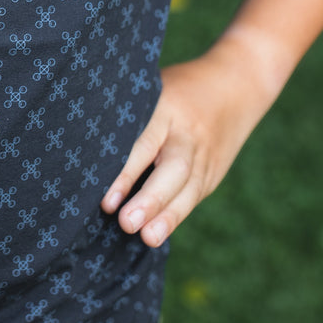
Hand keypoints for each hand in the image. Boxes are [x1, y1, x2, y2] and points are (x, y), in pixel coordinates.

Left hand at [100, 39, 277, 246]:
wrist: (238, 85)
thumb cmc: (176, 86)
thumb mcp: (154, 87)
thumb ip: (129, 112)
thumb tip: (84, 144)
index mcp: (167, 107)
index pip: (145, 142)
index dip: (126, 172)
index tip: (107, 199)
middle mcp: (188, 134)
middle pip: (173, 168)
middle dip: (150, 198)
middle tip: (127, 222)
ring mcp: (205, 155)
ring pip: (188, 188)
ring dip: (167, 216)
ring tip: (147, 237)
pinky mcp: (213, 172)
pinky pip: (193, 196)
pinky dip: (176, 215)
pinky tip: (158, 232)